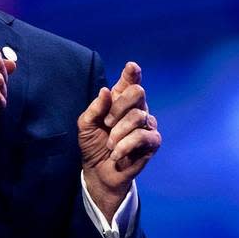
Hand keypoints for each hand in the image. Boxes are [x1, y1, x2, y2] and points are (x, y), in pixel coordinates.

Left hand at [78, 62, 159, 221]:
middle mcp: (136, 108)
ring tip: (109, 144)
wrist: (99, 170)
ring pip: (139, 116)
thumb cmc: (93, 144)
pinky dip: (126, 145)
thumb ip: (95, 108)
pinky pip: (143, 136)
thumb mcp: (86, 125)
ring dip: (119, 132)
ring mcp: (146, 124)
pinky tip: (117, 154)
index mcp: (119, 100)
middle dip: (120, 106)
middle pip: (138, 92)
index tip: (131, 67)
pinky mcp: (152, 141)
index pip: (129, 82)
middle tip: (107, 122)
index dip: (132, 73)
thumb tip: (106, 91)